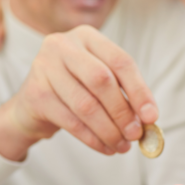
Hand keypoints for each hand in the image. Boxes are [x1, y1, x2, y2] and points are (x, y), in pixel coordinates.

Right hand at [0, 24, 157, 160]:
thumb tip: (149, 118)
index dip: (139, 90)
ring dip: (109, 130)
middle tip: (136, 134)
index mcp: (87, 36)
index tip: (152, 117)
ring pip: (86, 104)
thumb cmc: (75, 90)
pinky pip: (71, 121)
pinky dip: (93, 139)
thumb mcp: (100, 83)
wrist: (32, 106)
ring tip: (123, 146)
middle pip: (102, 80)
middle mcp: (63, 45)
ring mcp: (44, 67)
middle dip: (123, 112)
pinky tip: (106, 148)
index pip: (120, 61)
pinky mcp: (35, 94)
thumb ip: (124, 93)